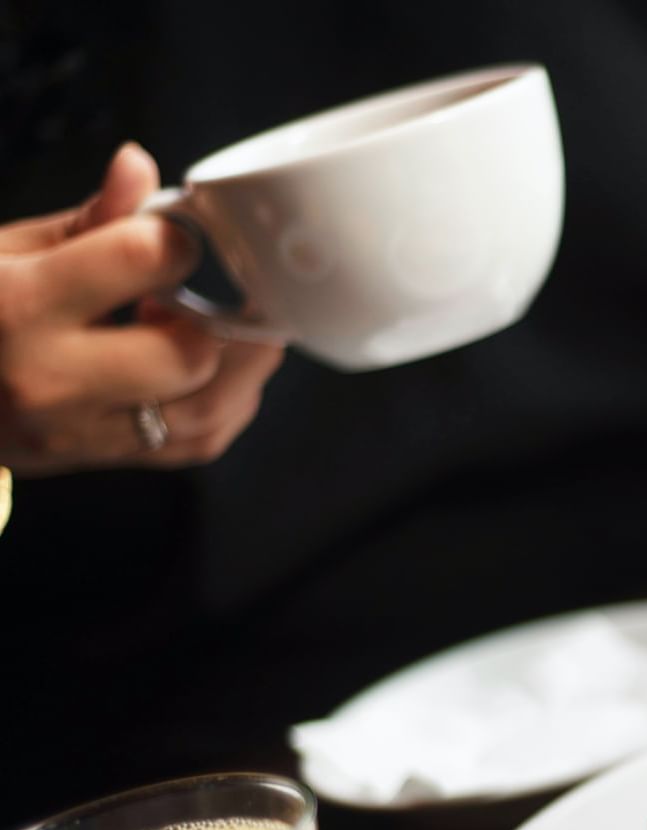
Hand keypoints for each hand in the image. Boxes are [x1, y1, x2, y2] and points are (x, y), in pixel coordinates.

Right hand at [0, 143, 284, 475]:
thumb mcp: (7, 250)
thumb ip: (88, 220)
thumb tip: (140, 167)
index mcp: (19, 305)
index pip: (143, 259)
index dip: (177, 239)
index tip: (174, 237)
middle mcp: (51, 378)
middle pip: (190, 355)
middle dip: (216, 318)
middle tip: (205, 294)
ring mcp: (77, 432)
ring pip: (209, 410)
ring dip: (238, 366)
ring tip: (220, 329)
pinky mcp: (98, 460)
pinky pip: (197, 441)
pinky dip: (224, 403)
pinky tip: (207, 370)